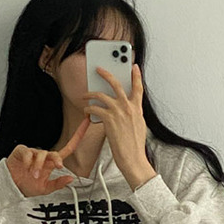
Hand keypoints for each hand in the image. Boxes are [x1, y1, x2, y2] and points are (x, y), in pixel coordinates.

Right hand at [6, 117, 90, 196]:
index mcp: (51, 163)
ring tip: (34, 175)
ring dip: (38, 166)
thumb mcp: (45, 189)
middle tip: (57, 167)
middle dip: (57, 159)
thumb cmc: (27, 185)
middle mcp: (43, 156)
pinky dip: (27, 160)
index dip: (78, 136)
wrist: (11, 187)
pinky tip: (25, 166)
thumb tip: (70, 179)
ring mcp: (32, 153)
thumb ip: (58, 184)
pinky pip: (27, 152)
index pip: (68, 148)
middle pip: (54, 153)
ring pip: (41, 154)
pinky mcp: (21, 151)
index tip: (87, 123)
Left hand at [81, 63, 154, 184]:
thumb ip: (132, 114)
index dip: (136, 75)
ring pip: (101, 95)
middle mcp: (128, 107)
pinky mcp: (109, 119)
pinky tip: (86, 111)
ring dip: (90, 94)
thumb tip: (124, 109)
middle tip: (99, 69)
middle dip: (106, 74)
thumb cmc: (134, 145)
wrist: (132, 157)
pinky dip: (88, 109)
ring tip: (85, 96)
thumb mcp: (138, 125)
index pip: (138, 87)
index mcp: (137, 108)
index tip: (133, 66)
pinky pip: (94, 108)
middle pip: (116, 84)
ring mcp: (118, 112)